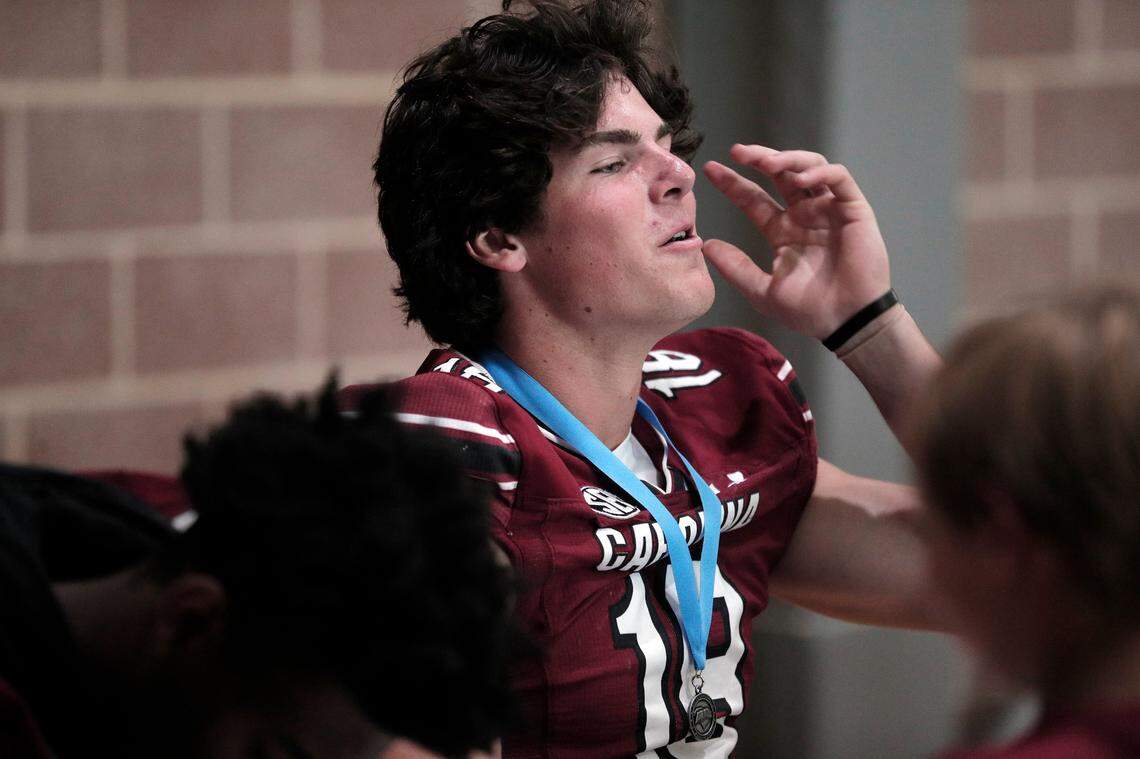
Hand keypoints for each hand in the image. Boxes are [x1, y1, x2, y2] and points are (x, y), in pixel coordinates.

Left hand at [702, 145, 890, 338]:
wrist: (846, 322)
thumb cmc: (809, 311)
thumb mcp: (762, 291)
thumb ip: (735, 267)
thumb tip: (705, 245)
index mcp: (783, 231)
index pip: (753, 199)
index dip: (733, 183)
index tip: (710, 170)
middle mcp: (804, 215)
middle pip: (779, 174)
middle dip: (759, 158)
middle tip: (737, 151)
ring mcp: (829, 210)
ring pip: (809, 168)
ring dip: (787, 159)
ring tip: (766, 163)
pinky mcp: (853, 209)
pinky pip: (839, 178)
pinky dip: (819, 172)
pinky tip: (799, 178)